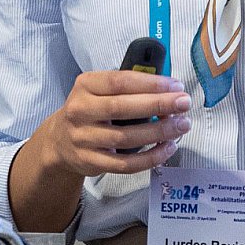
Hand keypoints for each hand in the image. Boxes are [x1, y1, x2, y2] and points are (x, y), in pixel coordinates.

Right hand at [31, 70, 192, 177]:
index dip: (150, 83)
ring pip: (126, 138)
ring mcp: (84, 138)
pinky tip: (167, 148)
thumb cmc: (90, 110)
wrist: (59, 141)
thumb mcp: (98, 90)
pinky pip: (125, 164)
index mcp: (85, 85)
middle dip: (158, 105)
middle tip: (184, 103)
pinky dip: (150, 158)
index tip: (175, 85)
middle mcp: (80, 110)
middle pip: (123, 108)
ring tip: (181, 126)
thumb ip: (127, 87)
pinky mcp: (91, 161)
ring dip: (158, 132)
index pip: (120, 81)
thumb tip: (167, 88)